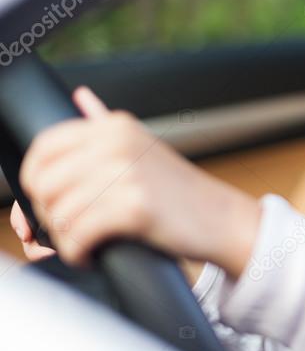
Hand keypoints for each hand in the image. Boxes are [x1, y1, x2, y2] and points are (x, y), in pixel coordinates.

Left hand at [14, 86, 261, 278]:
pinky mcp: (134, 208)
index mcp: (114, 127)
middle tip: (69, 228)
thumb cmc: (177, 192)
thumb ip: (107, 127)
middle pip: (43, 184)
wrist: (222, 220)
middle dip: (48, 215)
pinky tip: (92, 254)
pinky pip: (77, 237)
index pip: (43, 147)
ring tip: (85, 243)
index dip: (35, 180)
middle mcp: (117, 144)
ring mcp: (127, 174)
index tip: (48, 201)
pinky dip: (77, 254)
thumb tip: (81, 95)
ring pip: (58, 214)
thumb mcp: (143, 148)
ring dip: (64, 239)